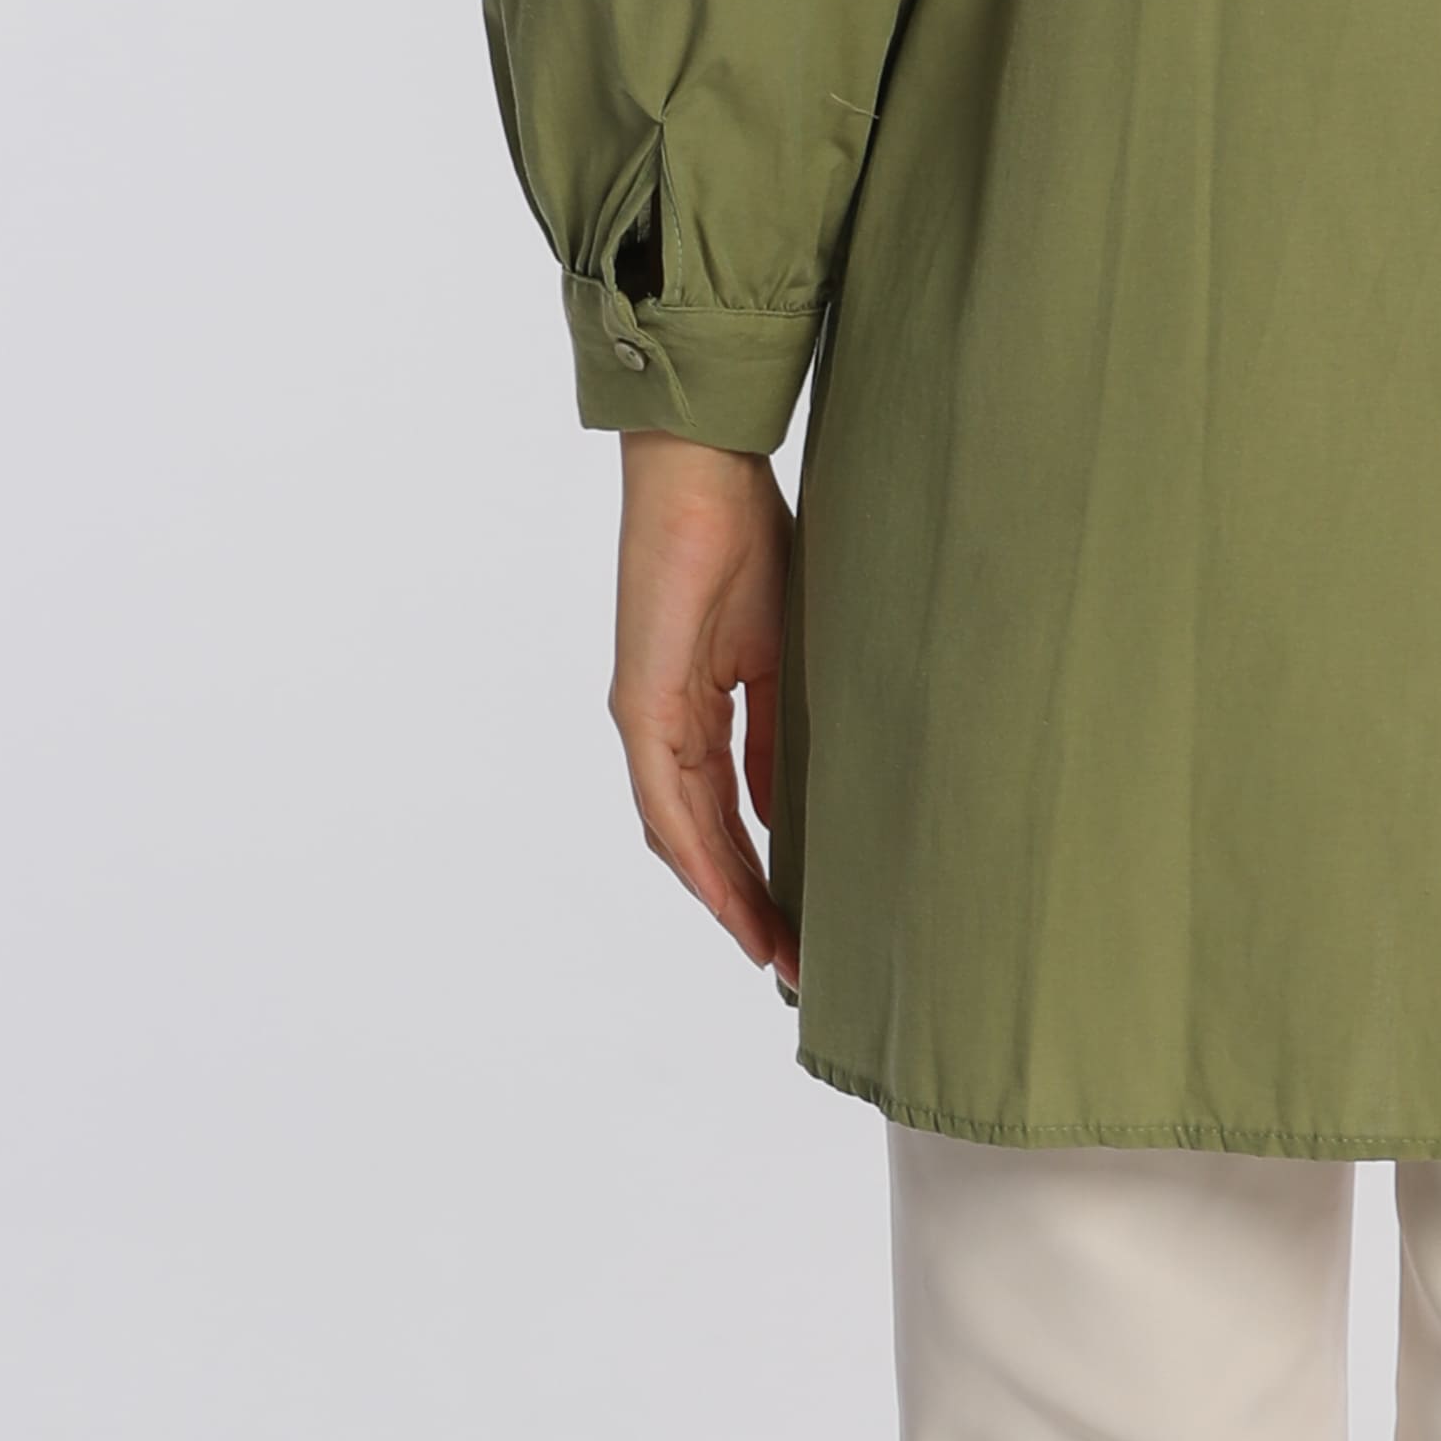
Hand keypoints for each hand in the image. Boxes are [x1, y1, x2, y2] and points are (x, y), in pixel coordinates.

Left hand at [607, 430, 797, 989]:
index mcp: (696, 713)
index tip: (798, 930)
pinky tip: (728, 897)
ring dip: (724, 898)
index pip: (725, 818)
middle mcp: (661, 728)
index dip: (760, 879)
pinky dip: (698, 853)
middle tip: (791, 964)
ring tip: (770, 949)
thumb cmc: (748, 541)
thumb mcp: (780, 658)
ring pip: (678, 835)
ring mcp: (646, 719)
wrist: (704, 475)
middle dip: (746, 908)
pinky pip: (667, 798)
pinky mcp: (642, 703)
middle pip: (698, 844)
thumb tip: (789, 808)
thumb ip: (780, 735)